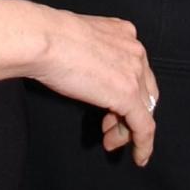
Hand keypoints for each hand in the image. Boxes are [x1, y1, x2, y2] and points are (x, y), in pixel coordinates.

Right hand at [34, 7, 157, 166]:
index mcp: (124, 32)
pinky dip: (143, 144)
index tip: (110, 107)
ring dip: (127, 129)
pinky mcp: (128, 94)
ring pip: (143, 109)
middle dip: (128, 112)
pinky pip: (144, 127)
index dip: (125, 91)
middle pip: (143, 90)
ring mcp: (134, 72)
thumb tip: (86, 70)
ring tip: (109, 141)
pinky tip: (139, 158)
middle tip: (109, 128)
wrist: (45, 39)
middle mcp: (135, 50)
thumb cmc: (50, 37)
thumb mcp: (80, 40)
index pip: (135, 69)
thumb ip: (93, 54)